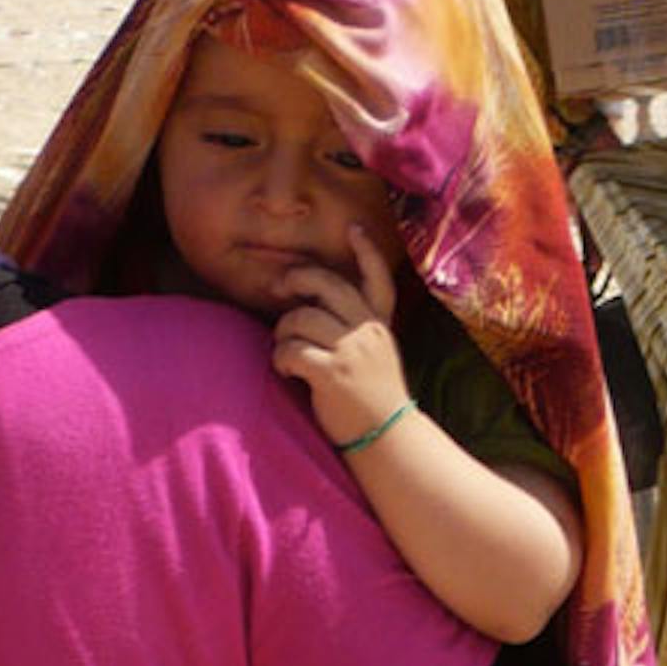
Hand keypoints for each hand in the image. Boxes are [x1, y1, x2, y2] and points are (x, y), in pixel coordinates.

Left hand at [269, 223, 408, 446]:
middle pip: (328, 285)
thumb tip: (312, 306)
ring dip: (282, 331)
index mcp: (380, 324)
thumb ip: (356, 328)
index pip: (377, 279)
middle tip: (279, 288)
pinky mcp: (333, 374)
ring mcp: (352, 351)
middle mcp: (368, 331)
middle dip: (297, 279)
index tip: (354, 227)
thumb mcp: (376, 354)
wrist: (387, 437)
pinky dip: (280, 358)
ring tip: (283, 348)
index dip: (367, 251)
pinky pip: (291, 350)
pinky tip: (285, 371)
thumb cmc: (372, 397)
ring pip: (301, 317)